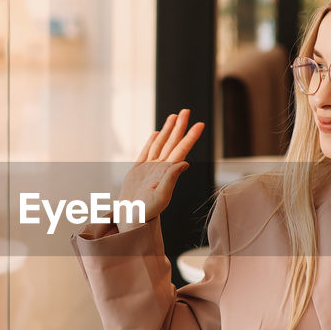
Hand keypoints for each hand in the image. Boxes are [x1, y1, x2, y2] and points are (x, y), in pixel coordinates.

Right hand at [117, 109, 204, 230]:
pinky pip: (146, 151)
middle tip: (186, 110)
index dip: (190, 137)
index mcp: (167, 172)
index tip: (200, 124)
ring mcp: (149, 168)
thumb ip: (171, 179)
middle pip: (172, 142)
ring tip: (173, 116)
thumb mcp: (161, 197)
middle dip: (179, 126)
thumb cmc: (146, 211)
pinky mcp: (138, 170)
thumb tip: (185, 163)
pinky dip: (152, 141)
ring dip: (167, 130)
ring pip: (160, 144)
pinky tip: (156, 133)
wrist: (130, 218)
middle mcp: (160, 167)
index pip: (181, 150)